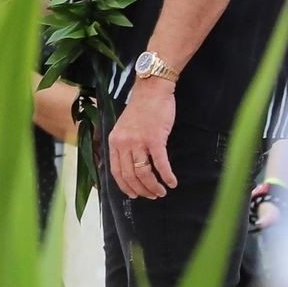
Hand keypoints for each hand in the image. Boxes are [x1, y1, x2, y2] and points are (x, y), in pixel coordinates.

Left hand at [107, 80, 177, 200]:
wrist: (152, 90)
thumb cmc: (141, 109)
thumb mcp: (124, 127)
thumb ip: (124, 145)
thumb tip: (129, 166)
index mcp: (114, 141)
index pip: (116, 171)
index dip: (125, 186)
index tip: (134, 195)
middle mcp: (124, 143)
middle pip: (130, 175)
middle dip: (141, 190)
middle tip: (152, 196)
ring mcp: (139, 141)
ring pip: (144, 173)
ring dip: (153, 186)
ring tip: (161, 192)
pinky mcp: (155, 138)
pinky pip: (160, 163)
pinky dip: (166, 176)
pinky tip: (172, 182)